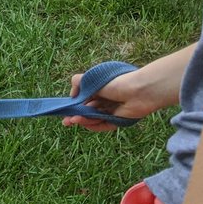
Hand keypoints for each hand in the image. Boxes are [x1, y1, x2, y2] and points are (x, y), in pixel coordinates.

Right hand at [64, 45, 192, 130]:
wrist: (138, 91)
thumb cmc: (115, 82)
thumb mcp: (92, 78)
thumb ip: (77, 82)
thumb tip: (71, 94)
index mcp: (99, 90)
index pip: (83, 99)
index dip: (73, 105)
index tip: (64, 109)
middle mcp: (105, 100)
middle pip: (87, 111)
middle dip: (75, 116)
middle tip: (65, 122)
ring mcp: (111, 111)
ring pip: (94, 118)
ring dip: (83, 120)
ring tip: (74, 120)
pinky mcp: (118, 121)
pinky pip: (104, 125)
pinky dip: (94, 125)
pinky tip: (85, 123)